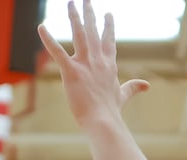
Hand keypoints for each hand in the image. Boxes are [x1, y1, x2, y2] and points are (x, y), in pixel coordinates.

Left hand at [39, 0, 149, 127]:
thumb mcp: (123, 95)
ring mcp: (85, 64)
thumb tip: (146, 85)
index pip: (108, 40)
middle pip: (93, 31)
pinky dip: (48, 39)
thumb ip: (133, 87)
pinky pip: (58, 52)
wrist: (103, 120)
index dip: (107, 26)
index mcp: (109, 64)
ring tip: (70, 2)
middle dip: (89, 13)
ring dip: (74, 17)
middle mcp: (98, 59)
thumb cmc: (111, 111)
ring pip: (79, 34)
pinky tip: (41, 27)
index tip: (107, 13)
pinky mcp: (71, 72)